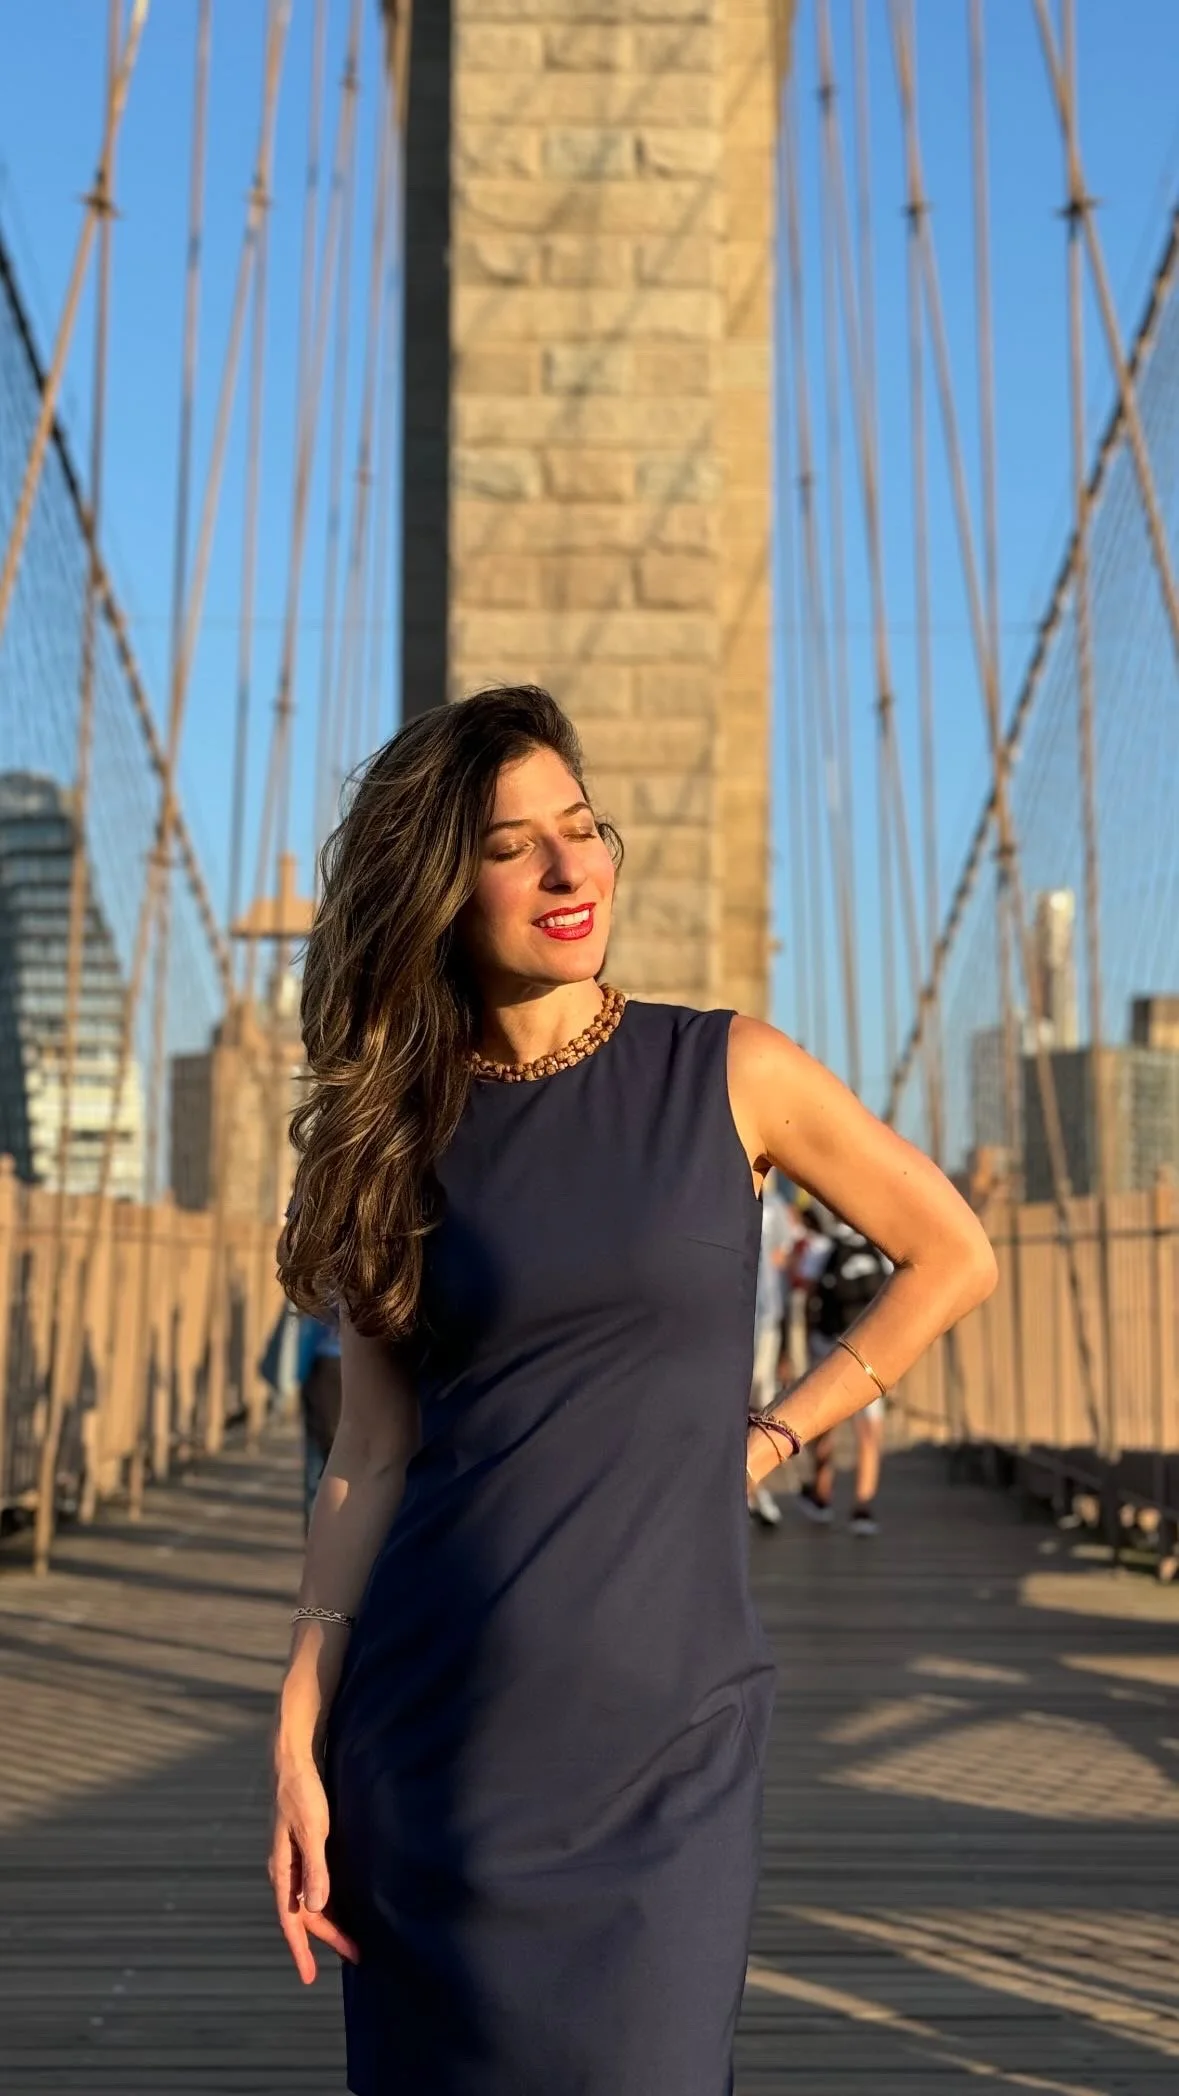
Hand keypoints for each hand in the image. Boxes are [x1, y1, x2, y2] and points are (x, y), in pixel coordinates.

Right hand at [269, 1756, 359, 1983]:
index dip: (300, 1949)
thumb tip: (315, 1907)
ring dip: (329, 1920)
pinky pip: (315, 1884)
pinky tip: (342, 1904)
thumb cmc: (303, 1793)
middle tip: (356, 1954)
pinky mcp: (306, 1847)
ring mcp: (294, 1859)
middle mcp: (285, 1869)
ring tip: (352, 1938)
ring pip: (311, 1900)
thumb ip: (315, 1868)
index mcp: (282, 1869)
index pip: (290, 1919)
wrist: (296, 1761)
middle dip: (327, 1937)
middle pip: (305, 1913)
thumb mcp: (313, 1830)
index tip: (308, 1977)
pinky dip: (328, 1900)